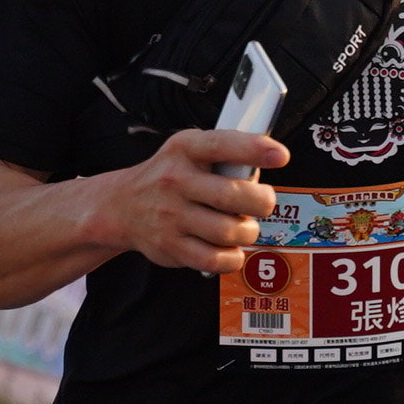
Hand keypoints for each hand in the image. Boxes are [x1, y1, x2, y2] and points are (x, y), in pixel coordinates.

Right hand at [104, 128, 288, 274]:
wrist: (123, 206)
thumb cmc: (168, 177)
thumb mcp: (189, 151)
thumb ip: (225, 154)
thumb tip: (266, 164)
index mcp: (185, 149)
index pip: (222, 144)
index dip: (254, 149)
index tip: (280, 155)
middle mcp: (176, 181)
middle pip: (233, 196)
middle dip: (262, 202)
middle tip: (263, 203)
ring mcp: (172, 216)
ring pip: (229, 231)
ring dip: (248, 231)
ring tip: (244, 226)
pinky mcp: (171, 246)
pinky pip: (215, 259)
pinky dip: (232, 257)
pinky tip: (230, 248)